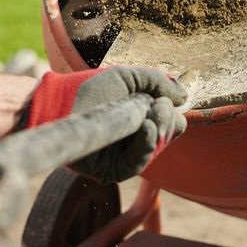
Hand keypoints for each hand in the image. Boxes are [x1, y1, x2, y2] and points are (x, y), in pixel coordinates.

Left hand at [24, 67, 187, 182]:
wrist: (62, 102)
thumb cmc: (92, 88)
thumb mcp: (130, 77)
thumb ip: (159, 83)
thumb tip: (185, 97)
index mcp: (143, 116)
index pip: (173, 120)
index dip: (172, 110)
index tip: (162, 99)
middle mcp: (138, 136)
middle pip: (171, 132)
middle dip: (168, 118)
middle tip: (156, 106)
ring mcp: (127, 153)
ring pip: (159, 147)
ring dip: (160, 128)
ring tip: (148, 115)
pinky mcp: (114, 169)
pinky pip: (140, 162)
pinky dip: (148, 144)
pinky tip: (147, 128)